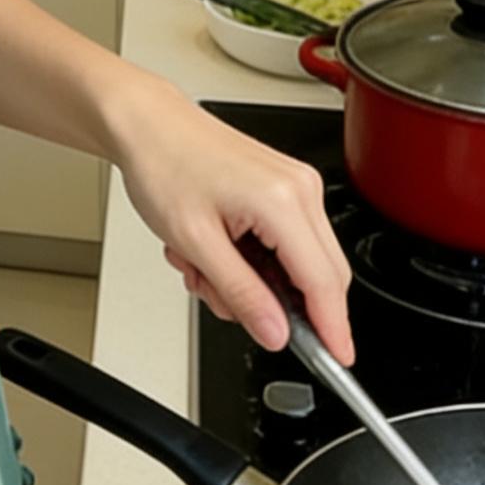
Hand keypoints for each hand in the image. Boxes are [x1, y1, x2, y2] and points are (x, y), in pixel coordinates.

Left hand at [114, 74, 354, 362]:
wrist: (147, 125)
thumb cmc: (163, 165)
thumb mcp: (194, 242)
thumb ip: (241, 292)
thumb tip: (275, 332)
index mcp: (282, 201)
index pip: (322, 282)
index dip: (332, 328)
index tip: (337, 358)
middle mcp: (300, 189)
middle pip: (321, 275)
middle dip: (275, 303)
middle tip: (222, 298)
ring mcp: (295, 186)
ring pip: (299, 263)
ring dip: (252, 280)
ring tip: (201, 264)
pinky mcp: (285, 188)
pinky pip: (286, 243)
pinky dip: (251, 259)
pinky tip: (212, 248)